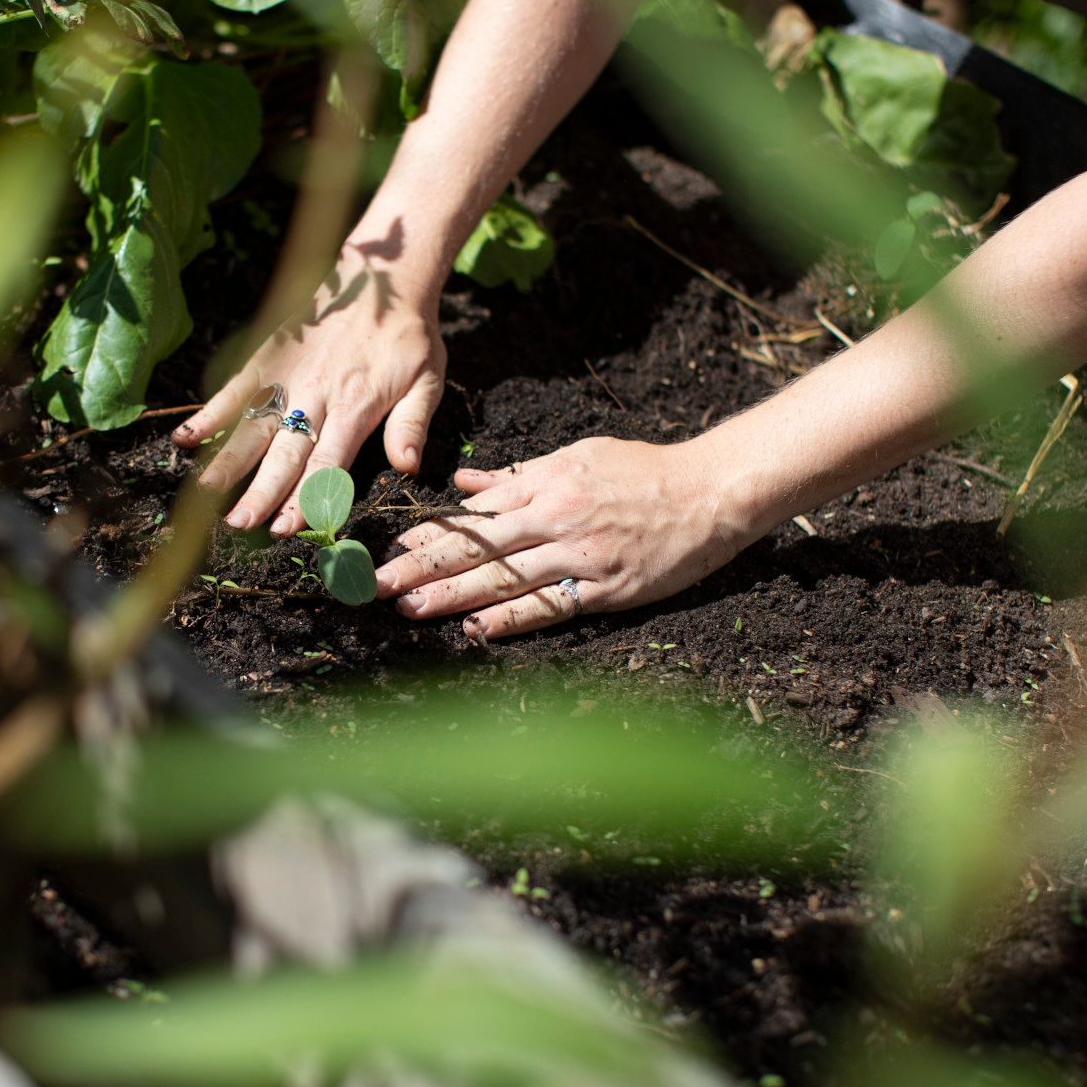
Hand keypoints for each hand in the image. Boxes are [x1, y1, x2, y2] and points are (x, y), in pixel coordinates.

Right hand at [171, 238, 446, 536]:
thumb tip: (408, 467)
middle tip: (238, 523)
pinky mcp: (269, 357)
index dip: (306, 498)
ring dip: (229, 461)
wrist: (383, 275)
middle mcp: (317, 394)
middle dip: (261, 491)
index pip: (327, 463)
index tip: (286, 528)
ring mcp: (288, 375)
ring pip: (254, 426)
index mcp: (357, 405)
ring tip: (206, 493)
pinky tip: (186, 438)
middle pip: (285, 453)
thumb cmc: (408, 335)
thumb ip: (412, 424)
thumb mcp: (428, 379)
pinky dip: (210, 413)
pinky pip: (236, 389)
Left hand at [372, 436, 751, 639]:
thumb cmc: (645, 471)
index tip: (389, 550)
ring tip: (409, 609)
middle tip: (377, 586)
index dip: (429, 535)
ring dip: (452, 596)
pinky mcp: (605, 588)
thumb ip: (521, 475)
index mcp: (544, 484)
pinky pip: (549, 606)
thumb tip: (466, 483)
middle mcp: (554, 518)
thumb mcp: (579, 456)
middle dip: (422, 567)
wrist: (710, 490)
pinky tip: (476, 630)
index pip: (473, 514)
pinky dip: (512, 619)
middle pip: (476, 546)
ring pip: (503, 578)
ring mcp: (578, 555)